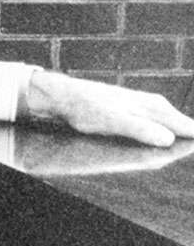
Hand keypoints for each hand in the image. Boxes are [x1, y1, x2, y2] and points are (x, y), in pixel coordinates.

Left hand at [25, 71, 193, 146]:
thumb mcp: (112, 121)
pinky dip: (169, 131)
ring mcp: (147, 106)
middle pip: (185, 126)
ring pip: (173, 124)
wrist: (65, 95)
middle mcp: (155, 105)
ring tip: (188, 146)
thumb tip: (169, 139)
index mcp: (155, 108)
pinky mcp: (137, 110)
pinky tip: (168, 139)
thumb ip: (139, 129)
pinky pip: (161, 122)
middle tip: (193, 149)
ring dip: (183, 136)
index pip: (189, 128)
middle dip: (193, 138)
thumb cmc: (86, 108)